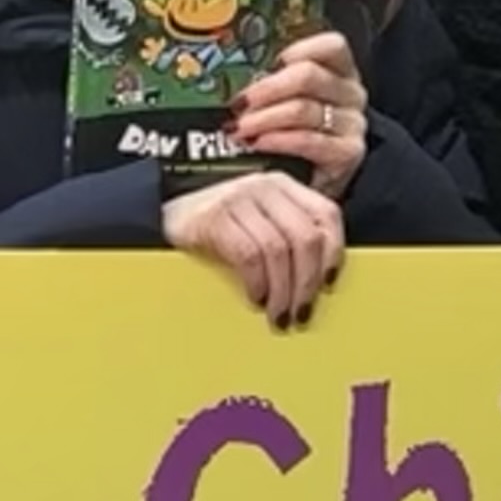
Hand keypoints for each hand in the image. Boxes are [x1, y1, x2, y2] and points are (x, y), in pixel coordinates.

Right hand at [168, 170, 348, 324]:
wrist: (166, 211)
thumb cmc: (221, 223)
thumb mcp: (261, 219)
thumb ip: (290, 234)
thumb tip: (320, 278)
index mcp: (285, 186)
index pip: (326, 215)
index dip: (334, 252)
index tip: (329, 284)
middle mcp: (266, 187)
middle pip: (305, 238)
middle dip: (307, 282)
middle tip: (301, 312)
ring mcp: (239, 199)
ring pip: (279, 250)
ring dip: (283, 291)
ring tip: (279, 314)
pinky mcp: (214, 218)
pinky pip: (248, 255)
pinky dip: (257, 282)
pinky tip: (256, 297)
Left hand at [226, 29, 371, 190]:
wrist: (311, 183)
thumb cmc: (296, 137)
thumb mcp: (287, 104)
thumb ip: (272, 86)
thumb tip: (237, 84)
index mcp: (340, 72)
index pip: (331, 46)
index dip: (300, 49)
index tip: (272, 62)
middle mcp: (351, 94)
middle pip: (308, 76)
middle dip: (266, 89)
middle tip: (239, 104)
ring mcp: (352, 124)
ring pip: (303, 109)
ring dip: (264, 119)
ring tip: (239, 129)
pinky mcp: (347, 153)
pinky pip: (309, 141)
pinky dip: (278, 141)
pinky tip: (258, 144)